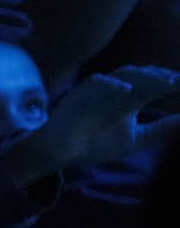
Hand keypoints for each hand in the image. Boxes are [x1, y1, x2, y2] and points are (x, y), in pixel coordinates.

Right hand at [20, 65, 179, 174]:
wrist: (60, 153)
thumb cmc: (96, 145)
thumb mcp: (137, 140)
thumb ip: (162, 129)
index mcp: (132, 98)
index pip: (156, 85)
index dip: (173, 83)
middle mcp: (118, 89)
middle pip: (144, 76)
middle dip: (162, 77)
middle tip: (178, 81)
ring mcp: (100, 90)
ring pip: (125, 74)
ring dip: (145, 76)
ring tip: (163, 82)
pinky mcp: (81, 93)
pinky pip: (97, 83)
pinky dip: (112, 85)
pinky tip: (127, 91)